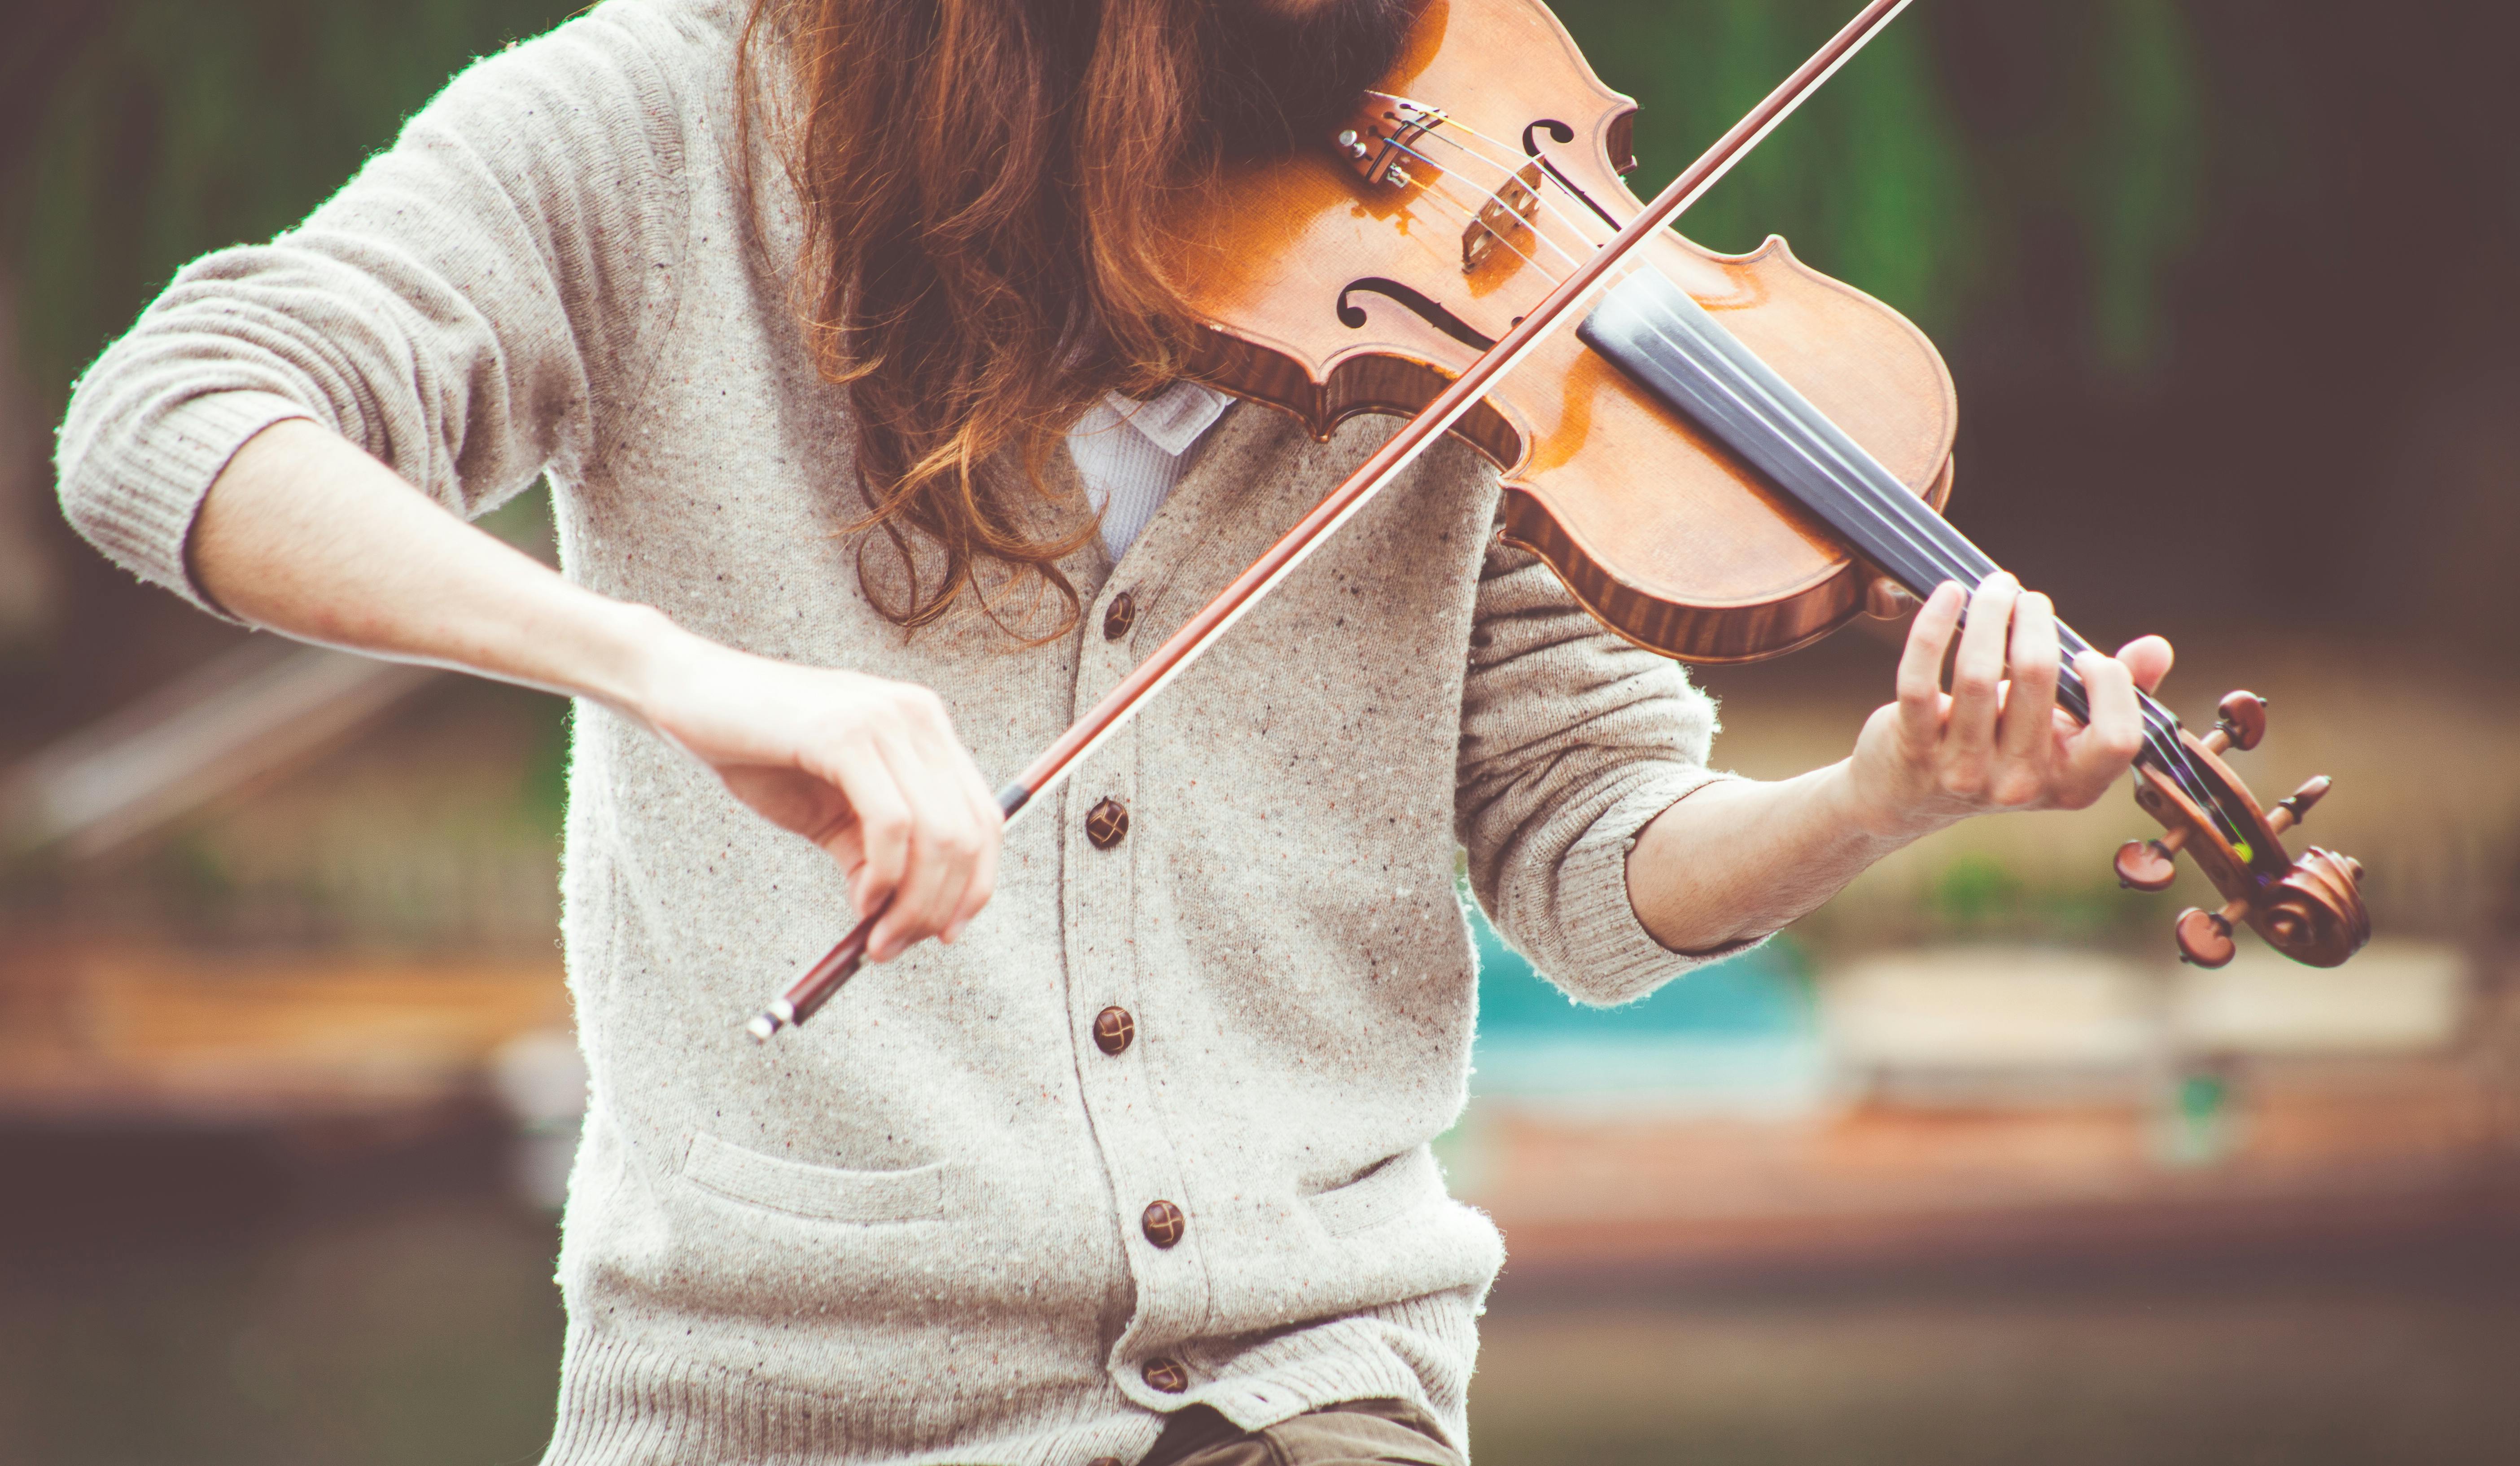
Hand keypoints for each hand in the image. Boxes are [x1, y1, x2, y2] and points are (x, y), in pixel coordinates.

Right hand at [629, 625, 1001, 960]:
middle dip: (941, 906)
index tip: (943, 934)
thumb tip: (903, 917)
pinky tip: (862, 900)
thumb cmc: (758, 752)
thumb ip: (874, 854)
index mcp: (925, 729)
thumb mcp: (831, 811)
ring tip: (876, 937)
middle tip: (895, 947)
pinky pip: (893, 824)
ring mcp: (887, 719)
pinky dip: (886, 876)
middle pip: (970, 833)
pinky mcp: (847, 733)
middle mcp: (919, 717)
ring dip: (913, 904)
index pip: (985, 817)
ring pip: (939, 834)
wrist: (686, 694)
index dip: (975, 885)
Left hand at [1842, 573, 2173, 839]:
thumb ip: (2116, 693)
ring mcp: (1964, 770)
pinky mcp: (1913, 748)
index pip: (2117, 737)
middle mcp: (2020, 784)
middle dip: (2035, 621)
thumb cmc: (2000, 748)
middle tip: (2026, 598)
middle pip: (2040, 681)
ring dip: (1989, 613)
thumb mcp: (2062, 732)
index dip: (2111, 686)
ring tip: (1994, 587)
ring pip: (1978, 674)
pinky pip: (1919, 678)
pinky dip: (1933, 627)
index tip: (2086, 654)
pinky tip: (1948, 594)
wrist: (1911, 795)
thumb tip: (2157, 648)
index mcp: (2072, 784)